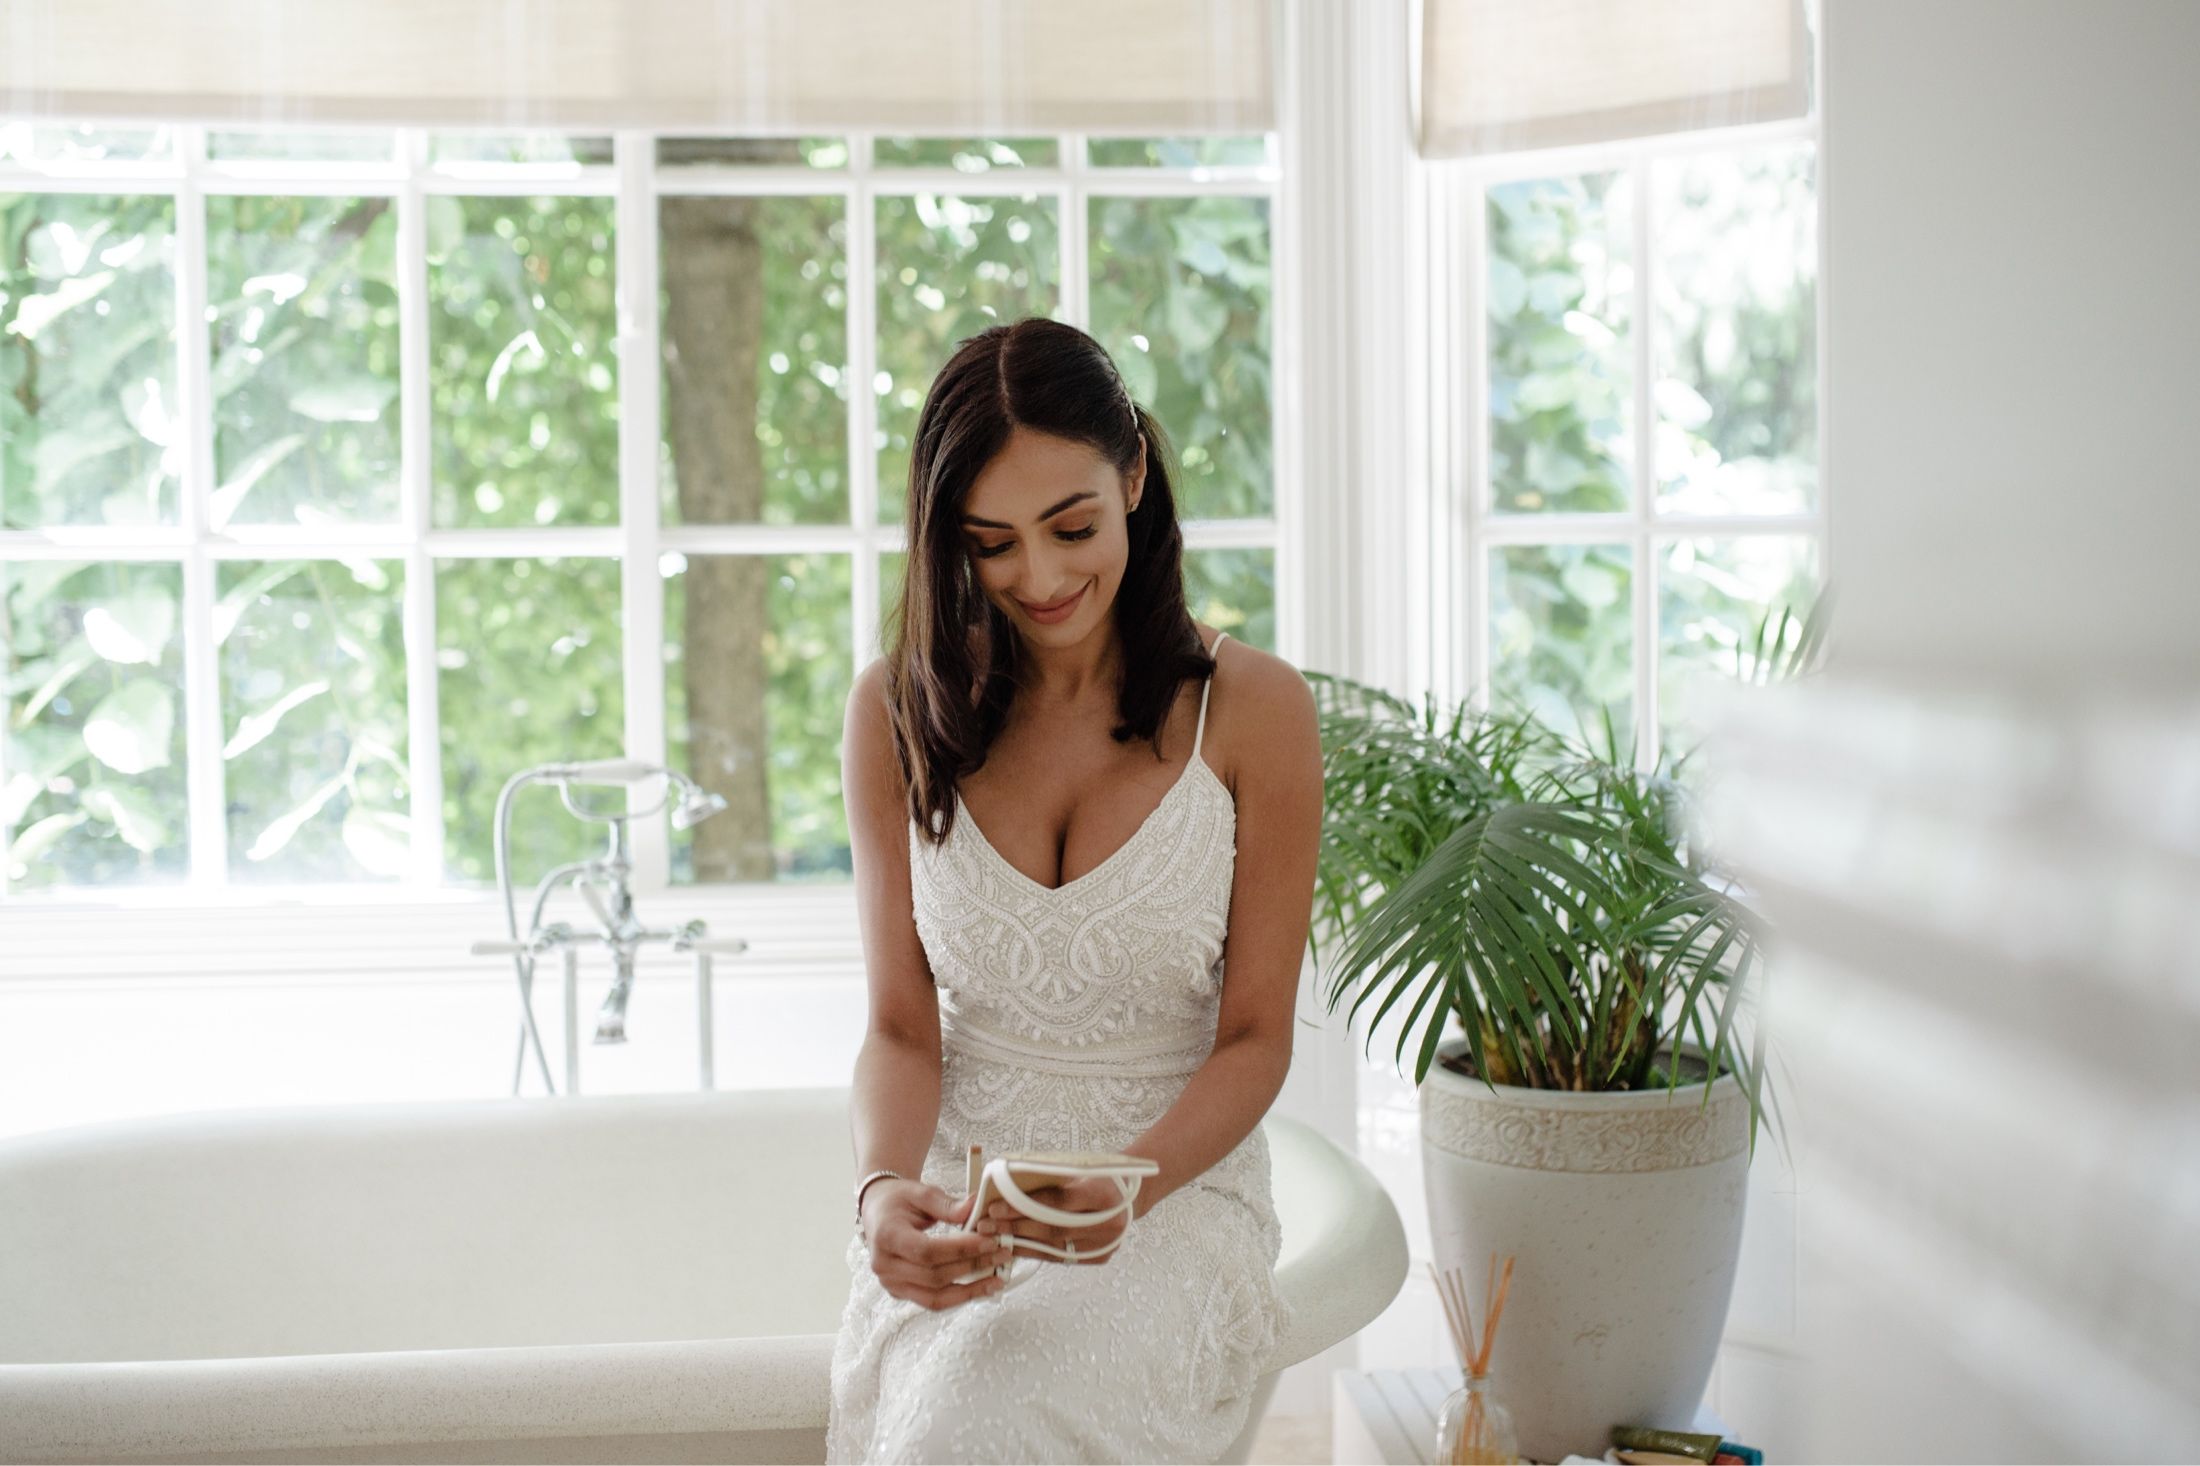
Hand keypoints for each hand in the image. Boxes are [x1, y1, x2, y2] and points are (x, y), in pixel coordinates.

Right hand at [862, 1178, 1014, 1310]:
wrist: (878, 1211)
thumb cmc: (898, 1200)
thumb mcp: (921, 1192)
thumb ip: (948, 1204)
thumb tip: (975, 1208)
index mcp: (887, 1236)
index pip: (927, 1251)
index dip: (960, 1250)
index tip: (989, 1242)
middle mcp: (884, 1266)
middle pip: (933, 1276)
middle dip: (972, 1267)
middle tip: (1002, 1254)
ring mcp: (891, 1283)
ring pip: (934, 1298)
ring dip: (969, 1291)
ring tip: (997, 1279)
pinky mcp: (900, 1293)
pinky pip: (932, 1301)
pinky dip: (958, 1297)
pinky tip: (980, 1288)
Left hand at [974, 1173, 1133, 1264]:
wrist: (1128, 1196)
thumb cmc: (1096, 1175)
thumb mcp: (1078, 1167)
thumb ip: (1049, 1178)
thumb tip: (1004, 1186)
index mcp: (1104, 1194)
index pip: (1057, 1202)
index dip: (1024, 1206)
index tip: (994, 1207)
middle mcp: (1108, 1223)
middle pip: (1052, 1228)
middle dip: (1015, 1228)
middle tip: (985, 1226)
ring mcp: (1105, 1244)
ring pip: (1053, 1247)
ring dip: (1019, 1244)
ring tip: (993, 1239)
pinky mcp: (1099, 1257)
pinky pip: (1060, 1257)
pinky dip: (1035, 1252)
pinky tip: (1014, 1247)